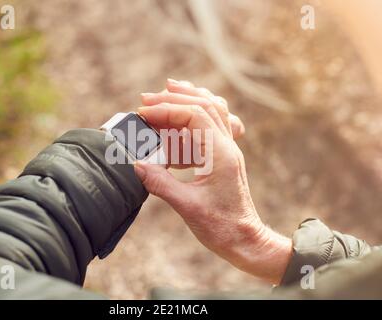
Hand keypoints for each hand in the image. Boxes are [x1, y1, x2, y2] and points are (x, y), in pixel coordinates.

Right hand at [135, 79, 291, 283]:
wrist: (245, 241)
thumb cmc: (222, 227)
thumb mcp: (187, 207)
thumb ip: (161, 183)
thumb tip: (137, 164)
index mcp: (221, 154)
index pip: (195, 115)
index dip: (167, 110)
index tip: (144, 114)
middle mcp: (226, 147)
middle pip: (205, 105)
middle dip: (174, 98)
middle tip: (147, 99)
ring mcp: (226, 151)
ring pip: (212, 111)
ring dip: (188, 99)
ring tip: (166, 92)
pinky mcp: (222, 159)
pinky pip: (212, 126)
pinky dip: (194, 117)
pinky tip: (180, 120)